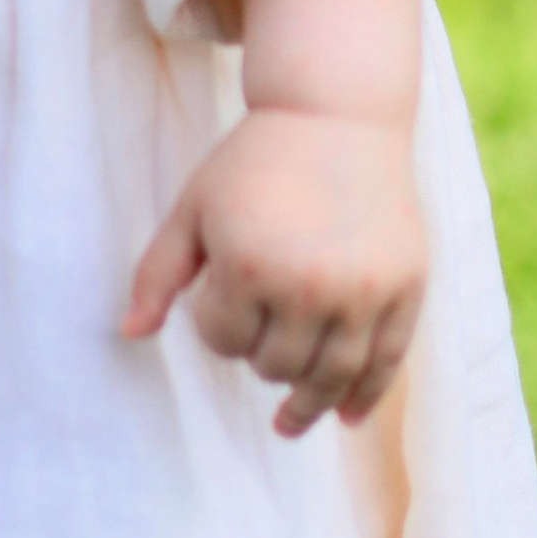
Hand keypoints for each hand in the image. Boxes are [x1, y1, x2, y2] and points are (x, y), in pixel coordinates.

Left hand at [123, 111, 425, 436]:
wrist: (336, 115)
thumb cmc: (253, 163)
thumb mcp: (193, 208)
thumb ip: (157, 273)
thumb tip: (129, 334)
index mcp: (248, 264)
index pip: (225, 341)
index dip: (216, 328)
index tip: (221, 300)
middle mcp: (308, 284)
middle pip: (277, 364)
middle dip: (260, 357)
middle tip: (260, 333)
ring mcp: (363, 289)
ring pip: (331, 377)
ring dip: (307, 402)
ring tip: (290, 422)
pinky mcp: (407, 286)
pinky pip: (387, 362)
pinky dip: (365, 397)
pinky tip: (345, 417)